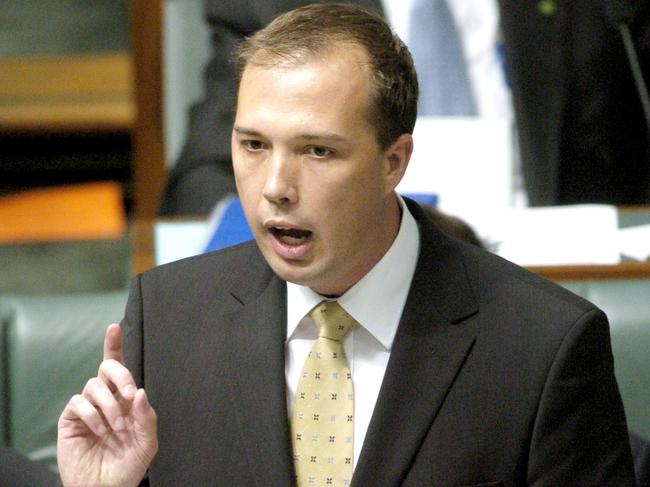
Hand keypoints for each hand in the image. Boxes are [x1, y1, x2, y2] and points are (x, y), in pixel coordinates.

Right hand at [57, 324, 157, 486]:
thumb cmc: (129, 464)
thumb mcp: (148, 441)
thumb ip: (147, 416)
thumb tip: (141, 391)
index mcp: (125, 399)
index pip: (119, 367)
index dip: (114, 346)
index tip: (114, 328)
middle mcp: (106, 398)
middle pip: (107, 368)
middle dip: (121, 375)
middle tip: (130, 395)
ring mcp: (88, 408)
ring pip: (93, 385)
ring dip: (110, 405)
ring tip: (116, 428)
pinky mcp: (71, 418)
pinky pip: (78, 402)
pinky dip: (93, 414)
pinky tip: (100, 430)